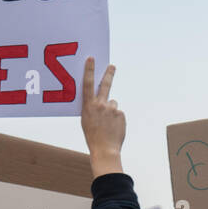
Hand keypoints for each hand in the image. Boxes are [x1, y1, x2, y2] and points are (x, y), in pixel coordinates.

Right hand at [81, 59, 122, 177]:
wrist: (105, 150)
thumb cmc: (93, 136)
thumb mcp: (86, 120)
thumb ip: (92, 108)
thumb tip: (103, 101)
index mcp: (88, 107)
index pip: (88, 84)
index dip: (89, 71)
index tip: (91, 59)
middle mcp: (101, 105)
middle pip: (105, 85)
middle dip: (109, 74)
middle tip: (112, 66)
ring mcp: (112, 109)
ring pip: (112, 104)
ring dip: (111, 110)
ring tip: (107, 124)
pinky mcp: (121, 114)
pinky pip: (118, 113)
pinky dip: (116, 119)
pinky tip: (113, 128)